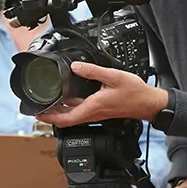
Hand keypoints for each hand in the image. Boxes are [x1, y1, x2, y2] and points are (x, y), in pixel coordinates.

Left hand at [35, 62, 167, 126]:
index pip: (67, 118)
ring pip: (73, 116)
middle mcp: (93, 113)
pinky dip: (71, 107)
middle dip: (51, 116)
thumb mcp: (113, 77)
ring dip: (60, 112)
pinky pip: (81, 111)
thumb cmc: (135, 93)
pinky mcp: (101, 110)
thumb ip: (93, 71)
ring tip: (48, 103)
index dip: (50, 118)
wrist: (148, 103)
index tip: (38, 114)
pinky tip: (67, 99)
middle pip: (67, 119)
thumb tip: (75, 67)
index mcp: (93, 107)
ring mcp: (97, 113)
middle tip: (38, 109)